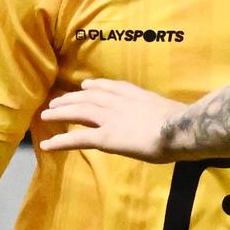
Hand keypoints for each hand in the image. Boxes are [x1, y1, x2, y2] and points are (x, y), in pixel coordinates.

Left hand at [40, 80, 186, 161]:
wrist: (178, 128)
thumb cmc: (183, 122)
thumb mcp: (170, 110)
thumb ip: (161, 113)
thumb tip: (166, 119)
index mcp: (136, 95)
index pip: (111, 87)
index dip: (96, 85)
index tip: (86, 84)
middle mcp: (119, 102)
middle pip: (89, 97)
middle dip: (72, 98)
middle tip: (56, 101)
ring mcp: (110, 119)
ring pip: (79, 112)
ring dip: (60, 113)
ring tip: (46, 116)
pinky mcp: (105, 137)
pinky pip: (77, 138)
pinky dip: (60, 141)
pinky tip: (47, 145)